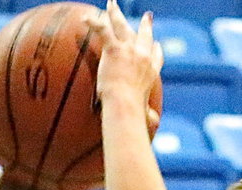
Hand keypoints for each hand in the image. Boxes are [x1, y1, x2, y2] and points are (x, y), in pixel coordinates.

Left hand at [94, 0, 162, 120]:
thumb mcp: (146, 118)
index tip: (156, 45)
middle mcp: (143, 57)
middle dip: (145, 25)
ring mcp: (129, 51)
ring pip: (122, 25)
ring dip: (116, 13)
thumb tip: (153, 125)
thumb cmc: (135, 116)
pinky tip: (85, 18)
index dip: (156, 50)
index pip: (156, 57)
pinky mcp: (114, 49)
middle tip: (146, 17)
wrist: (125, 107)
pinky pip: (102, 30)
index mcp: (151, 73)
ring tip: (111, 3)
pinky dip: (94, 22)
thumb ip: (148, 118)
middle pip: (144, 35)